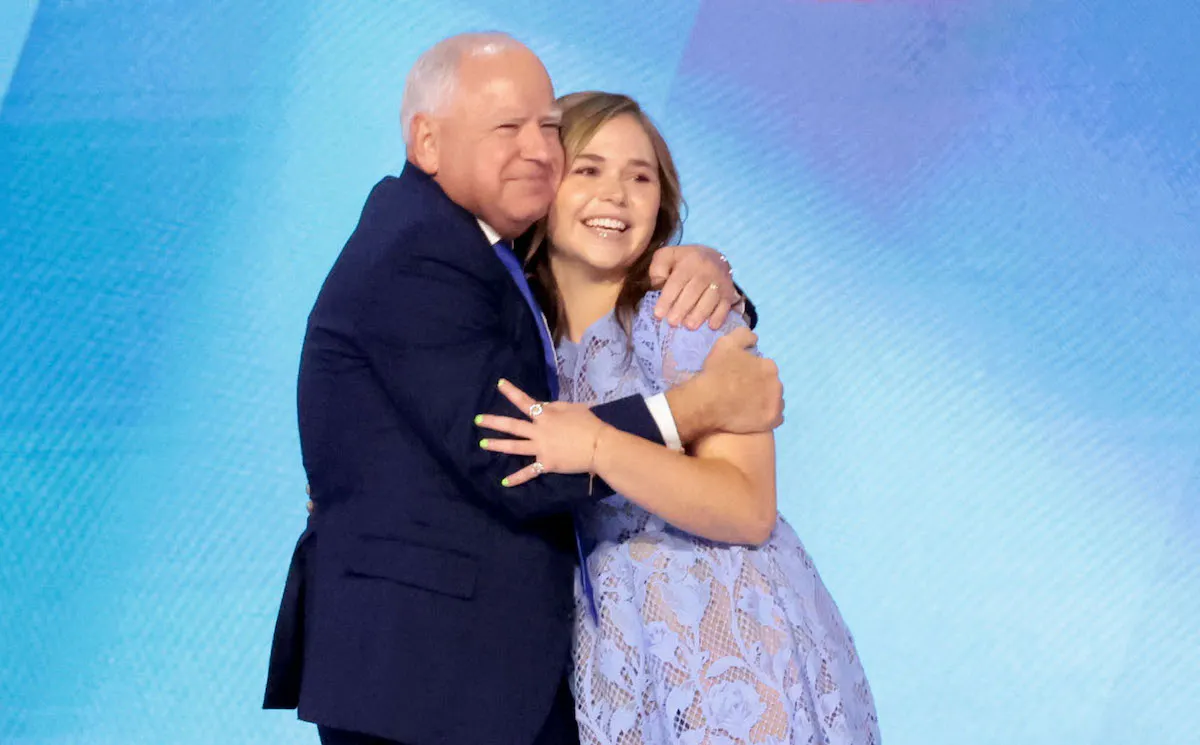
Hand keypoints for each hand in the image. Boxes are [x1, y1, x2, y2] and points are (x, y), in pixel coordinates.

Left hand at [475, 379, 607, 486]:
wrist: (599, 446)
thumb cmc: (589, 424)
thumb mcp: (573, 407)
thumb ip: (555, 406)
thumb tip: (543, 407)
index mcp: (546, 415)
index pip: (524, 401)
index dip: (511, 392)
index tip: (499, 384)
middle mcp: (539, 431)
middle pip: (512, 426)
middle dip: (494, 422)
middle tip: (478, 420)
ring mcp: (541, 449)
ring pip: (515, 447)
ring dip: (498, 445)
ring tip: (483, 444)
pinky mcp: (546, 464)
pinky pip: (529, 472)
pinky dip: (517, 478)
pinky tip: (504, 482)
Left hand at [648, 245, 739, 330]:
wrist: (714, 257)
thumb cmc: (684, 261)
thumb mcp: (668, 256)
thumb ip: (658, 267)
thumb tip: (658, 283)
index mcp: (688, 263)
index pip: (676, 283)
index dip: (667, 300)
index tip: (658, 314)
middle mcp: (706, 271)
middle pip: (693, 292)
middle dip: (681, 309)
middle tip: (672, 323)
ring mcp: (720, 282)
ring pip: (710, 300)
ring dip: (699, 315)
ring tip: (688, 326)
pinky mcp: (728, 293)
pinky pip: (725, 306)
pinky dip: (719, 317)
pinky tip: (711, 326)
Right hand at [692, 327, 783, 433]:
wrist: (708, 402)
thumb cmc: (717, 372)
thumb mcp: (726, 343)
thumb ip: (744, 336)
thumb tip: (755, 339)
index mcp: (769, 366)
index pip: (765, 368)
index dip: (752, 372)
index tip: (740, 377)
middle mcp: (777, 384)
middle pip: (770, 384)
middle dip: (760, 386)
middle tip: (741, 392)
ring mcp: (776, 403)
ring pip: (774, 400)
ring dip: (764, 401)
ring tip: (747, 406)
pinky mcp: (771, 420)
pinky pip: (775, 418)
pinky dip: (766, 416)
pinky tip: (753, 416)